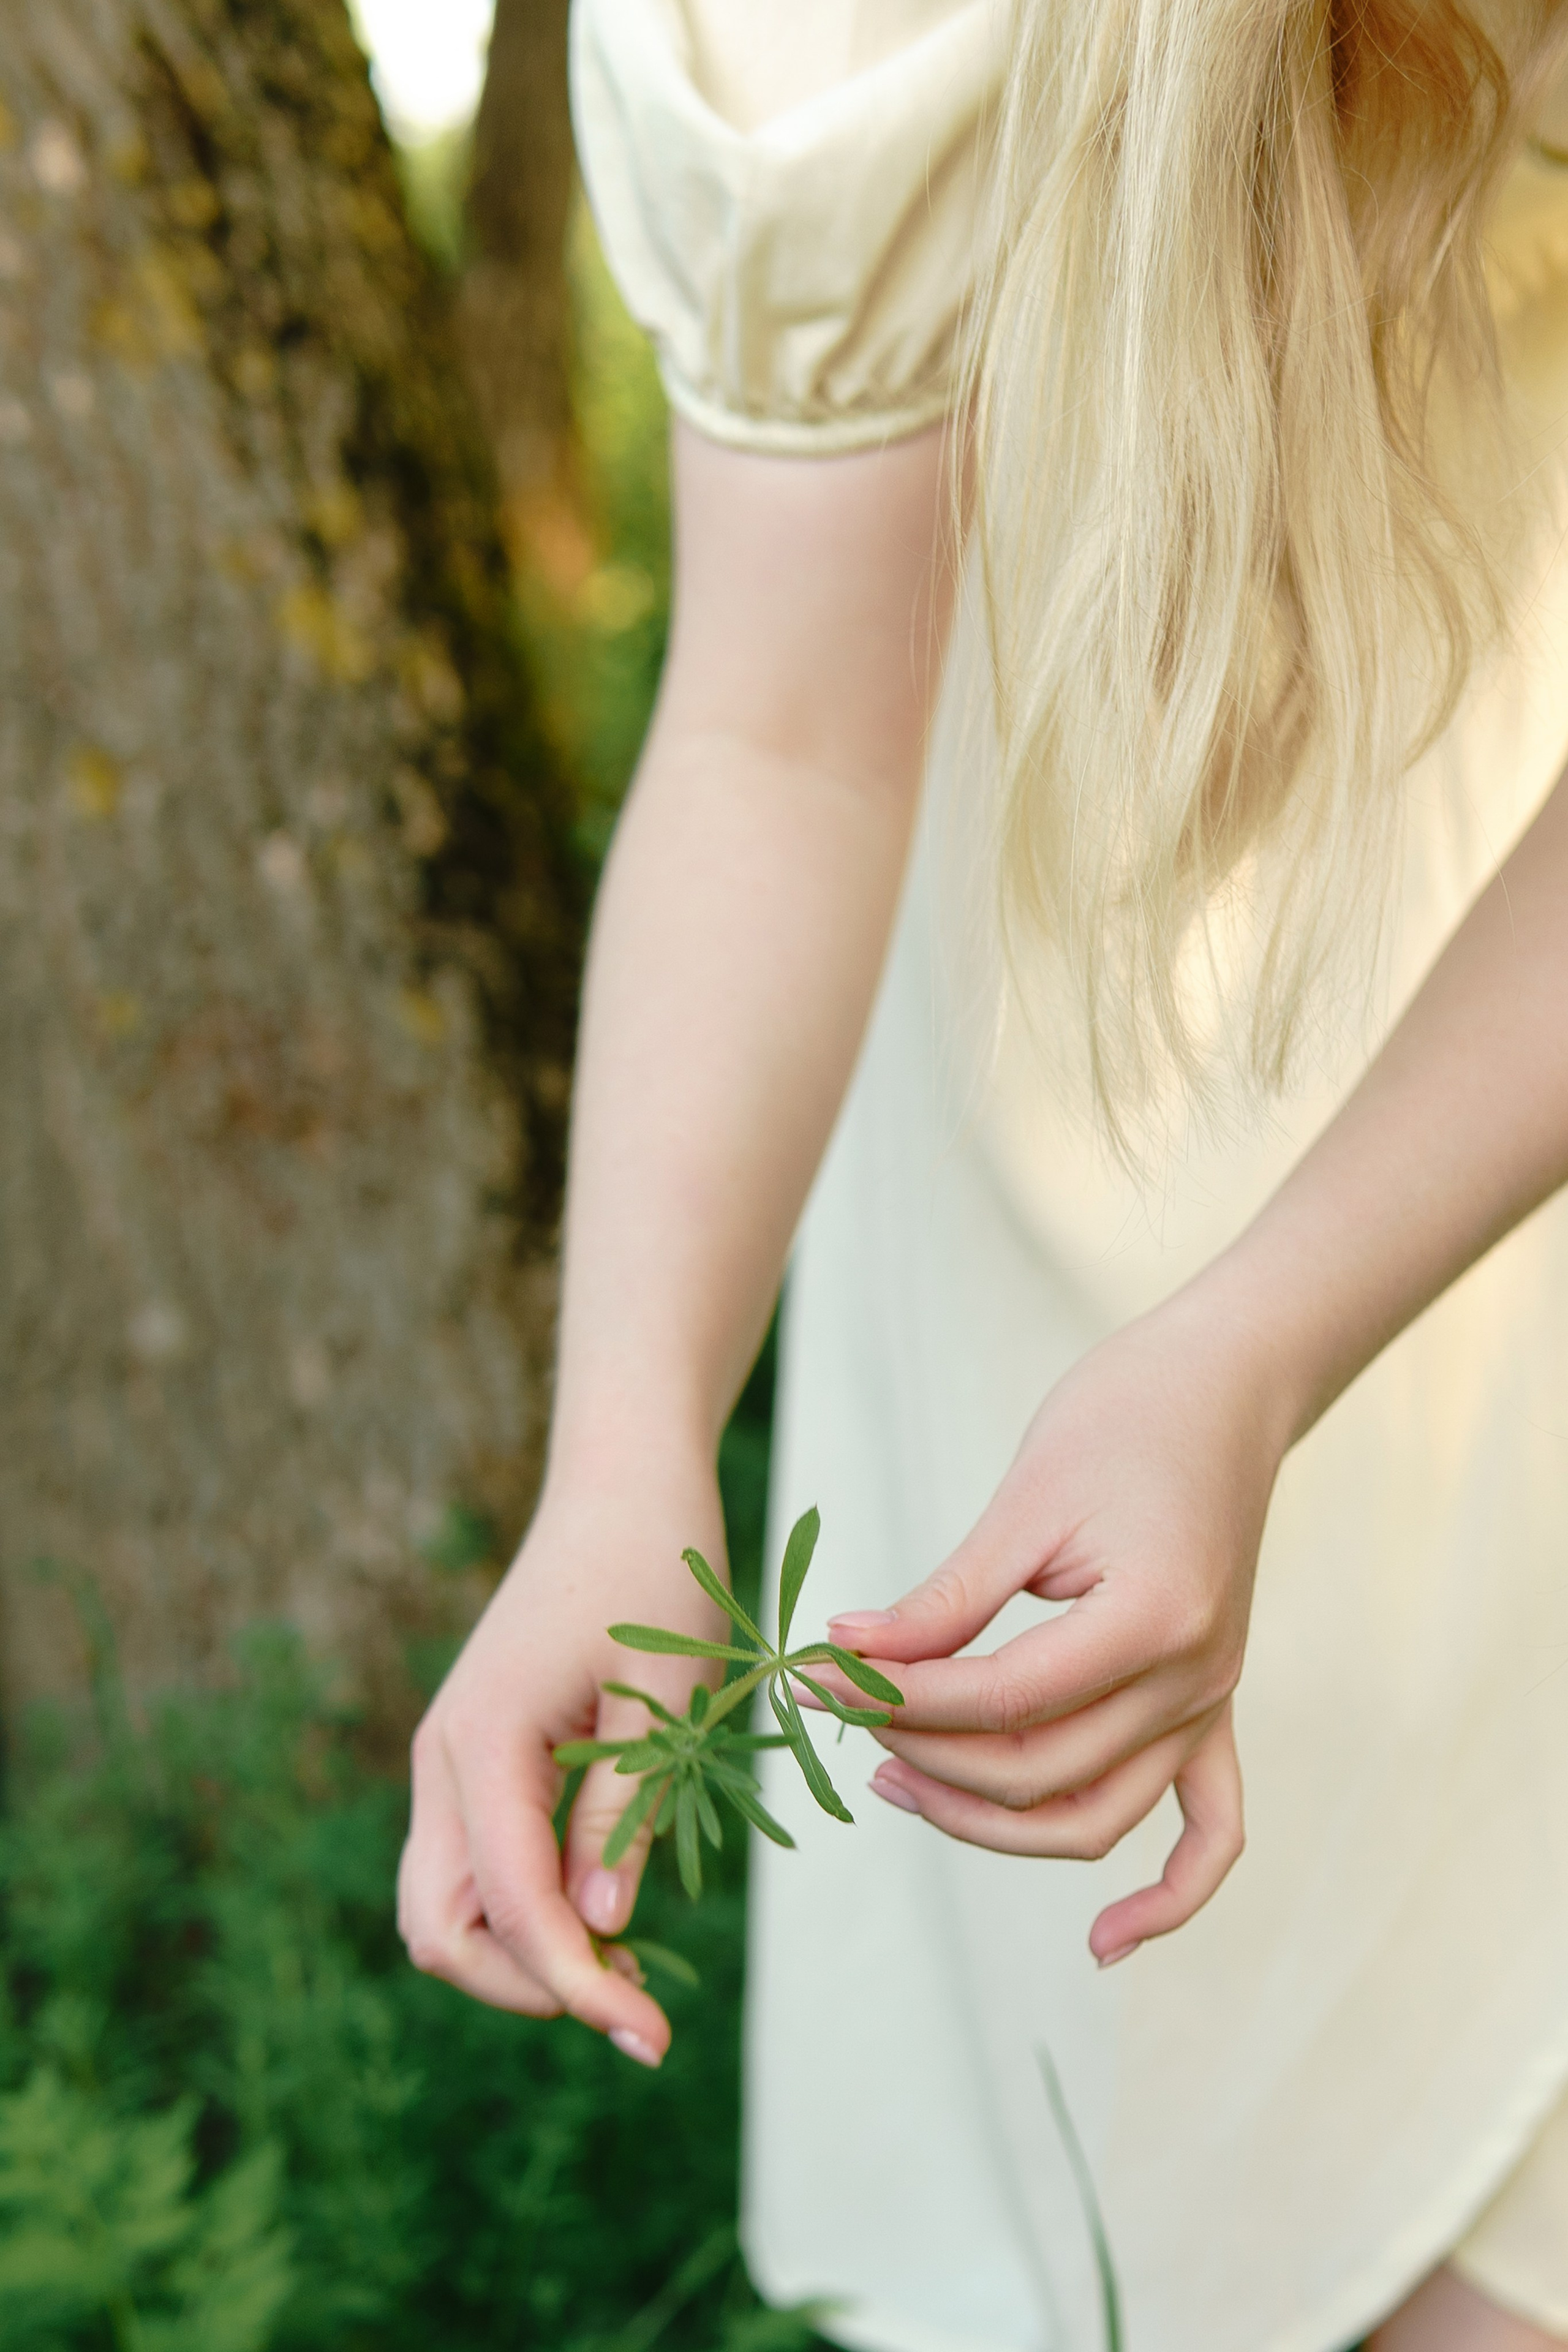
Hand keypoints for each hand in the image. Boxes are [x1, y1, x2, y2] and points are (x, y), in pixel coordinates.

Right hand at [396, 1439, 726, 2065]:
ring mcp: (452, 1758)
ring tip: (631, 1959)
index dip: (576, 1984)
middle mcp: (446, 1759)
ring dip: (525, 1954)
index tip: (652, 2038)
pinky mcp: (477, 1757)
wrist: (625, 1486)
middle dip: (528, 1985)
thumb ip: (624, 1809)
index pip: (512, 1908)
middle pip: (440, 1931)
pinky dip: (528, 1909)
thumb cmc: (657, 1571)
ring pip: (448, 1906)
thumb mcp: (666, 1694)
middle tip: (637, 2000)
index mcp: (485, 1741)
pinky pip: (478, 1864)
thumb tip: (599, 1927)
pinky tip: (610, 1904)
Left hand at [821, 1287, 1293, 1963]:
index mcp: (1150, 1620)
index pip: (998, 1700)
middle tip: (839, 1709)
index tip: (819, 1673)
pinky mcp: (1214, 1702)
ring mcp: (1211, 1699)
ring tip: (893, 1782)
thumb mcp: (1026, 1497)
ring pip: (1095, 1816)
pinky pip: (1209, 1830)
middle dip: (920, 1751)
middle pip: (1036, 1771)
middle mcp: (1193, 1678)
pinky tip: (1101, 1947)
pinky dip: (1165, 1900)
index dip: (896, 1698)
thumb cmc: (1124, 1415)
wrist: (1228, 1384)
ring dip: (989, 1823)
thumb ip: (949, 1597)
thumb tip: (848, 1653)